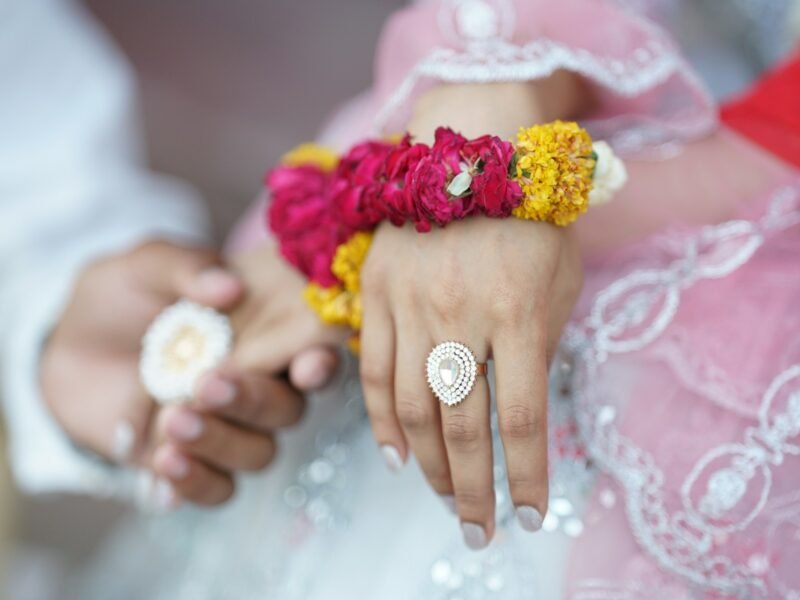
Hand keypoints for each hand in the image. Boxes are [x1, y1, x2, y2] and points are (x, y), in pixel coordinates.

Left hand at [41, 240, 338, 507]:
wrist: (70, 345)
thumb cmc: (123, 297)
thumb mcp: (145, 267)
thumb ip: (185, 267)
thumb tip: (227, 286)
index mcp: (265, 334)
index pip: (312, 353)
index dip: (320, 364)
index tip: (306, 367)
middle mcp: (258, 385)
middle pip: (287, 410)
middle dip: (252, 402)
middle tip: (205, 385)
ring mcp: (228, 429)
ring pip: (258, 454)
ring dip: (221, 443)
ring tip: (170, 420)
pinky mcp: (193, 463)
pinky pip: (217, 490)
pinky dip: (195, 483)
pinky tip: (162, 463)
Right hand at [359, 217, 581, 548]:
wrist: (474, 148)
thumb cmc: (532, 217)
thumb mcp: (560, 280)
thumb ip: (541, 345)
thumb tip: (516, 409)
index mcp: (519, 313)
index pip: (521, 420)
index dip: (525, 478)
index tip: (529, 517)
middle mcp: (461, 315)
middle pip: (461, 427)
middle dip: (471, 490)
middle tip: (477, 529)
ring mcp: (412, 304)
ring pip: (411, 408)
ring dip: (428, 465)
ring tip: (443, 496)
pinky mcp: (377, 293)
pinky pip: (371, 371)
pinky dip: (381, 421)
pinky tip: (396, 456)